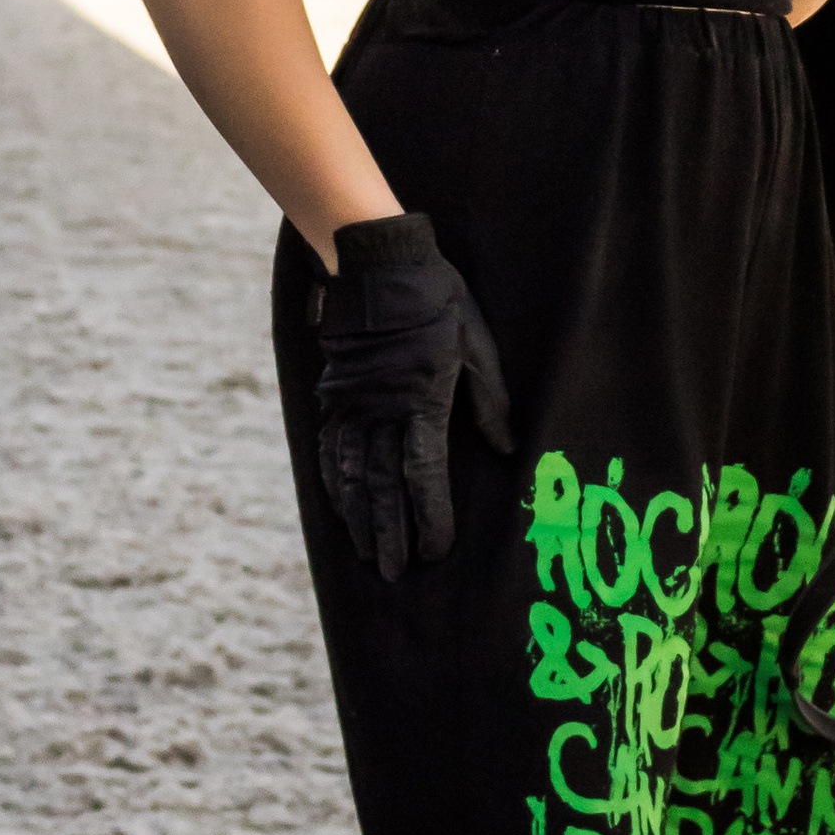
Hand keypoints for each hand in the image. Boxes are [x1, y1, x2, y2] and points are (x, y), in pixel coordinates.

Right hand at [311, 213, 512, 578]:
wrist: (377, 261)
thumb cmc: (437, 299)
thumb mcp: (476, 342)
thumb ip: (490, 398)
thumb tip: (506, 447)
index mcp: (421, 399)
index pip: (423, 472)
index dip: (429, 515)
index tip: (435, 549)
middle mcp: (380, 409)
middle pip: (382, 485)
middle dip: (391, 532)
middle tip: (396, 573)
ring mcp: (350, 404)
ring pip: (350, 475)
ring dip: (359, 519)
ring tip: (369, 554)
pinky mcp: (331, 395)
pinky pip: (328, 450)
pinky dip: (333, 486)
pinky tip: (340, 510)